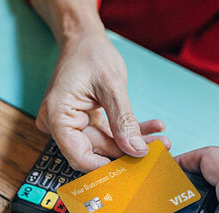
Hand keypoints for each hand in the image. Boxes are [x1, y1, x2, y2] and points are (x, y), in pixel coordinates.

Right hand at [37, 32, 169, 171]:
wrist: (83, 39)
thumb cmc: (90, 54)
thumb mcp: (112, 85)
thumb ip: (123, 120)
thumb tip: (136, 150)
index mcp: (57, 116)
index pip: (78, 155)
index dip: (104, 166)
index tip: (133, 168)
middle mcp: (59, 124)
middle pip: (93, 150)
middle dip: (127, 151)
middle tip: (158, 149)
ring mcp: (70, 124)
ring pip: (103, 144)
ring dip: (131, 142)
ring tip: (160, 139)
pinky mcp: (82, 122)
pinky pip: (105, 134)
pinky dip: (126, 132)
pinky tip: (150, 130)